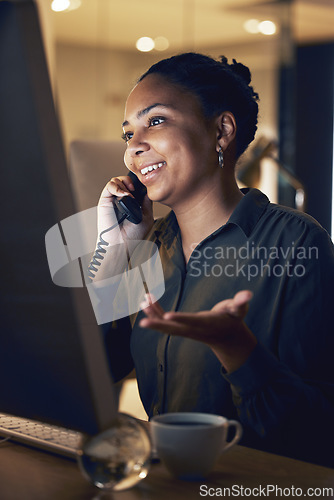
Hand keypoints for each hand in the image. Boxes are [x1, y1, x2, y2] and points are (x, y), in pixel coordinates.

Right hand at [97, 175, 153, 243]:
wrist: (121, 243)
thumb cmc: (133, 235)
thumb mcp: (147, 217)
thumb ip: (147, 204)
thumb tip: (148, 191)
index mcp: (131, 203)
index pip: (133, 185)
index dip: (137, 183)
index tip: (142, 187)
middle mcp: (121, 199)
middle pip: (124, 180)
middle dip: (130, 181)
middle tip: (134, 189)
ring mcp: (113, 199)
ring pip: (116, 180)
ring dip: (124, 183)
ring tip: (129, 194)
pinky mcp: (105, 201)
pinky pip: (109, 186)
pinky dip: (117, 187)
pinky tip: (123, 194)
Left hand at [139, 290, 256, 372]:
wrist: (228, 337)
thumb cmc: (233, 320)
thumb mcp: (240, 310)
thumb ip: (241, 302)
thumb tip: (248, 294)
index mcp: (207, 324)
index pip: (192, 322)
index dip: (181, 319)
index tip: (167, 317)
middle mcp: (194, 329)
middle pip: (174, 330)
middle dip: (158, 326)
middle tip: (142, 323)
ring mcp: (187, 330)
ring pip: (167, 326)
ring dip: (153, 315)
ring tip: (142, 301)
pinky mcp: (182, 327)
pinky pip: (166, 321)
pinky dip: (156, 312)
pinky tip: (146, 301)